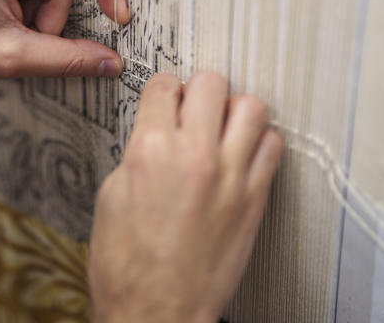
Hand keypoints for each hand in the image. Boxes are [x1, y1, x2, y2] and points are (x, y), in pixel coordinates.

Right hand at [88, 72, 282, 322]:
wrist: (157, 313)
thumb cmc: (127, 266)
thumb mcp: (111, 196)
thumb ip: (138, 152)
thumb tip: (155, 132)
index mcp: (149, 151)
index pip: (164, 86)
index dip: (163, 91)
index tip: (165, 99)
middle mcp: (194, 156)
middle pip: (211, 82)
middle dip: (199, 90)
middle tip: (194, 107)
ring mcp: (230, 176)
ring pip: (251, 106)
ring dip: (234, 110)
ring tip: (223, 127)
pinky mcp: (255, 199)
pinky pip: (273, 146)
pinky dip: (259, 142)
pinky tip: (242, 154)